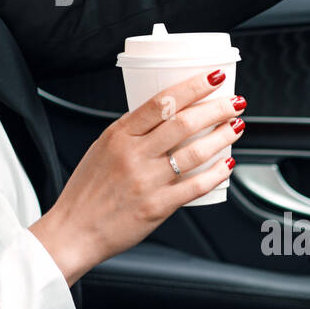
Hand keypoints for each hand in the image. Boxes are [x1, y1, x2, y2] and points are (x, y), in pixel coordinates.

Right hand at [29, 69, 246, 284]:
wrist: (74, 230)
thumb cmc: (87, 191)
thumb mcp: (102, 149)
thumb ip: (132, 134)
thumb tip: (167, 118)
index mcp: (118, 135)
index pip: (161, 102)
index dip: (192, 87)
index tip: (213, 77)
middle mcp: (133, 155)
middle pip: (183, 123)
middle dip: (216, 108)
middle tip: (234, 102)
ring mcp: (146, 181)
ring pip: (194, 153)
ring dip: (221, 137)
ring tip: (235, 127)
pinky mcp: (156, 207)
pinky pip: (194, 187)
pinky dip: (215, 174)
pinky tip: (226, 165)